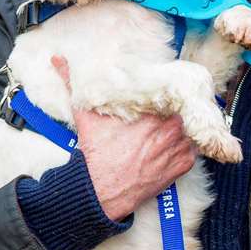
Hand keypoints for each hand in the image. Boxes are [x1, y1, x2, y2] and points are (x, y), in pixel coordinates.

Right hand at [52, 56, 195, 220]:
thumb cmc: (96, 153)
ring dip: (184, 127)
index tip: (164, 90)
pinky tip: (175, 145)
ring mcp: (179, 148)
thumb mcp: (86, 115)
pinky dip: (186, 147)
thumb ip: (73, 83)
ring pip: (191, 129)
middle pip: (183, 109)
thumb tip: (57, 58)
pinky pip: (193, 150)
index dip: (168, 90)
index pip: (170, 92)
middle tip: (169, 107)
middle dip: (177, 107)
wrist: (101, 191)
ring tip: (174, 126)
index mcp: (152, 112)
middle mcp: (170, 128)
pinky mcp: (183, 166)